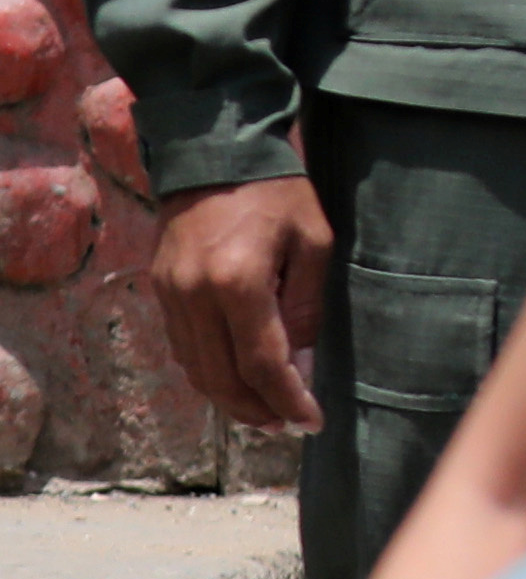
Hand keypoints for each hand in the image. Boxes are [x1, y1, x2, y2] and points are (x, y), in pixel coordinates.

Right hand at [149, 174, 330, 434]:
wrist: (214, 152)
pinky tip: (237, 378)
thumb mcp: (312, 242)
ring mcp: (170, 295)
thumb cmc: (277, 192)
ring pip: (197, 369)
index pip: (261, 363)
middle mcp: (193, 296)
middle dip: (258, 410)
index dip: (288, 399)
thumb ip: (306, 308)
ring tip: (267, 412)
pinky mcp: (160, 290)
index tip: (312, 422)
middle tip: (289, 426)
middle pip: (222, 378)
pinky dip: (210, 371)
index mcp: (237, 282)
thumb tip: (303, 369)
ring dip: (231, 398)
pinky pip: (184, 348)